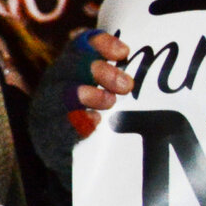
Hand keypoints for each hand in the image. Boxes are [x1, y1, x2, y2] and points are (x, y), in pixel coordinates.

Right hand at [30, 29, 133, 179]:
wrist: (76, 162)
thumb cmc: (98, 120)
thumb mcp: (106, 93)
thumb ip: (119, 78)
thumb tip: (158, 65)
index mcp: (71, 68)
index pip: (82, 43)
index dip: (101, 43)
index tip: (124, 53)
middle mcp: (56, 83)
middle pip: (71, 65)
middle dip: (100, 71)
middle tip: (126, 85)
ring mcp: (47, 109)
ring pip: (62, 92)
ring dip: (89, 94)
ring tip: (109, 103)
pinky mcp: (48, 136)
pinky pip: (60, 124)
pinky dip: (78, 121)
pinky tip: (94, 122)